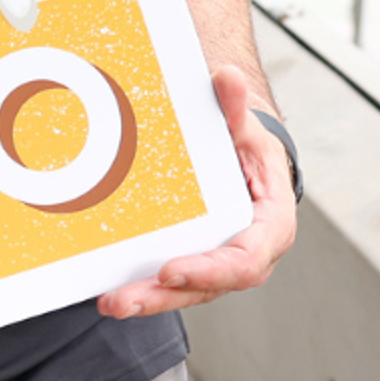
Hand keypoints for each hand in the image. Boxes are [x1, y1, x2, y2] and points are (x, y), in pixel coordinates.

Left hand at [98, 64, 296, 319]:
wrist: (245, 156)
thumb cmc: (248, 145)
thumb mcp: (244, 125)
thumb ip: (234, 107)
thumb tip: (229, 78)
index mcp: (269, 227)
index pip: (244, 260)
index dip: (210, 269)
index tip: (172, 269)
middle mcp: (246, 253)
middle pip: (208, 286)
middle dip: (165, 296)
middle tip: (123, 300)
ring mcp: (218, 260)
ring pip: (186, 290)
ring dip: (149, 299)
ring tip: (110, 302)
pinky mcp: (194, 258)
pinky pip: (171, 280)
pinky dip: (144, 286)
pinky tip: (110, 289)